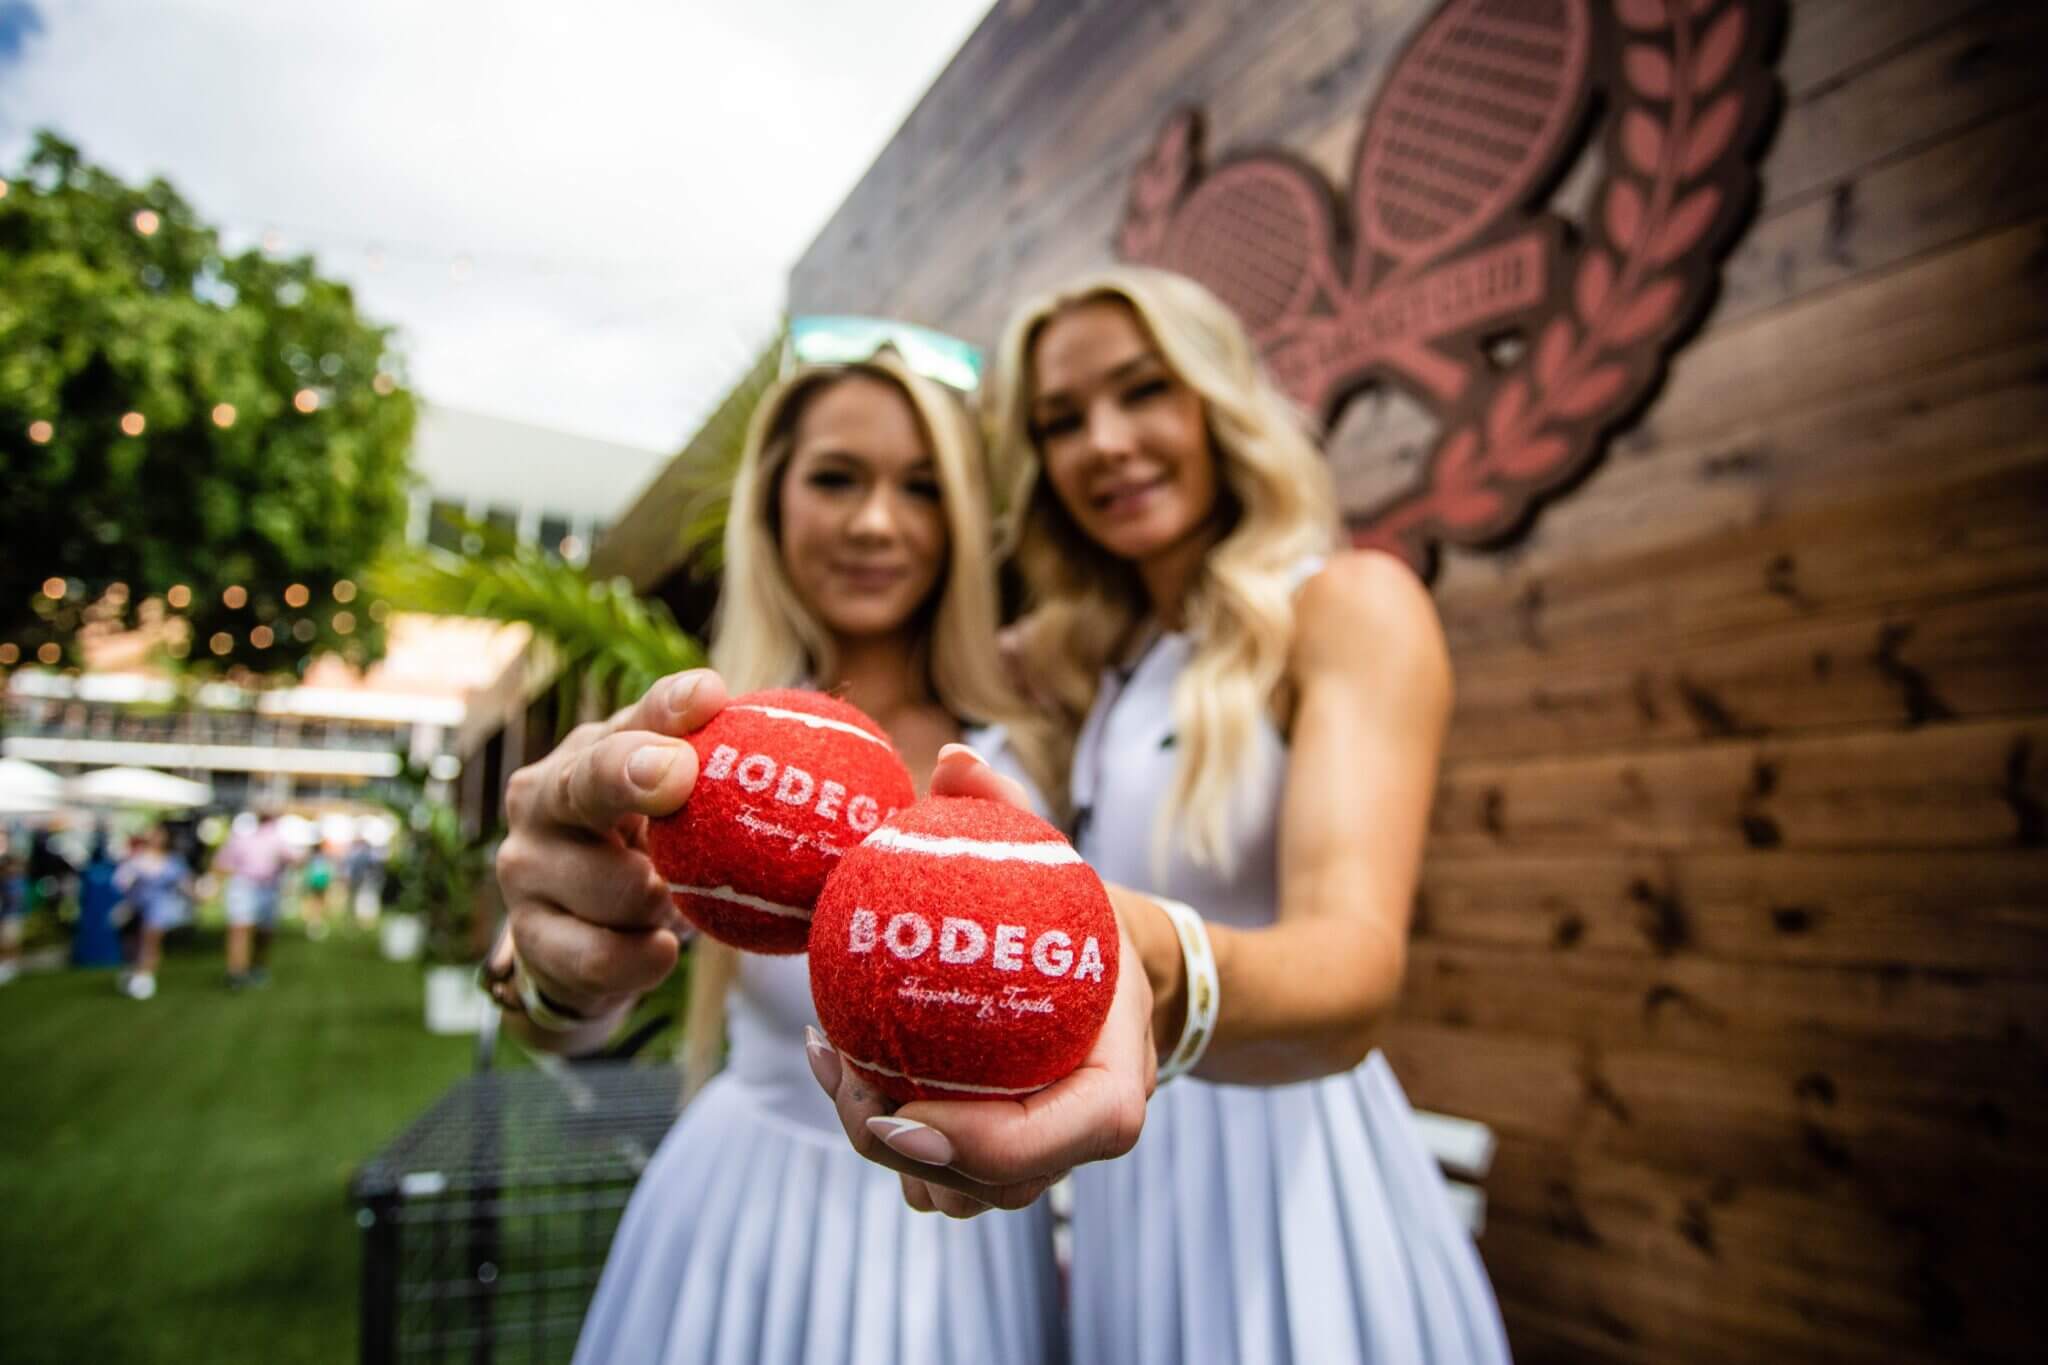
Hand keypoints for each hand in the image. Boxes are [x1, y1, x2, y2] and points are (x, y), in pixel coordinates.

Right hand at [494, 669, 727, 1021]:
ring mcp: (526, 866)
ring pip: (612, 886)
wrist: (586, 950)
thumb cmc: (655, 858)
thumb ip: (736, 788)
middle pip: (589, 781)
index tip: (712, 695)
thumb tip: (841, 773)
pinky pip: (597, 955)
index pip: (637, 718)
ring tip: (670, 903)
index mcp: (594, 751)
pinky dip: (637, 958)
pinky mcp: (526, 936)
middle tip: (678, 774)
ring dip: (656, 902)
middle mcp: (545, 797)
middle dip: (630, 772)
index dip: (670, 708)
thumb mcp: (688, 815)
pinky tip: (661, 952)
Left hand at [807, 743, 1157, 1217]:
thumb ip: (1010, 812)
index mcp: (1114, 1082)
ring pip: (953, 1193)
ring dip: (880, 1140)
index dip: (980, 1142)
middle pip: (992, 1183)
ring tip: (830, 1056)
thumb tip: (955, 759)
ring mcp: (1037, 1162)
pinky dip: (883, 1137)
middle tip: (840, 1066)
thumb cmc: (1079, 913)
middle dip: (900, 1143)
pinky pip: (934, 1180)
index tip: (899, 1109)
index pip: (1060, 1136)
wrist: (1109, 969)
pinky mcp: (996, 1165)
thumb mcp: (1058, 860)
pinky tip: (834, 1060)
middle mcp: (1078, 1137)